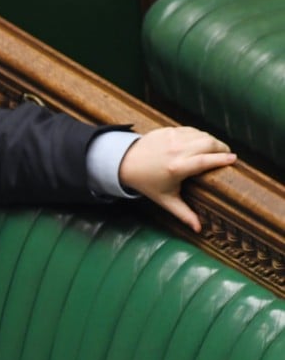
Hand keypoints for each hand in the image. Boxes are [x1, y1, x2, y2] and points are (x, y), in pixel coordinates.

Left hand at [119, 126, 235, 232]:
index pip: (205, 160)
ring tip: (215, 149)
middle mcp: (176, 150)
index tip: (234, 159)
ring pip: (201, 134)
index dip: (222, 159)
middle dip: (221, 147)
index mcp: (177, 168)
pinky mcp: (168, 130)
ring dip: (211, 141)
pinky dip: (199, 135)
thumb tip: (199, 229)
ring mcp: (171, 138)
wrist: (124, 162)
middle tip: (226, 154)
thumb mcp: (165, 200)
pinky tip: (200, 143)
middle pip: (208, 143)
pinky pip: (191, 130)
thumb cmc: (147, 183)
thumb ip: (184, 213)